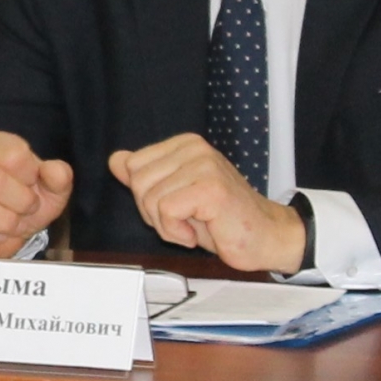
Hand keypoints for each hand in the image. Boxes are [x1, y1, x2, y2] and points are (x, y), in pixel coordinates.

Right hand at [0, 131, 72, 257]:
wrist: (5, 224)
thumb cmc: (28, 196)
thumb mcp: (52, 186)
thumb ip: (59, 176)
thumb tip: (54, 171)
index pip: (13, 155)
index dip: (30, 176)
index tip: (33, 186)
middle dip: (20, 204)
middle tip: (28, 211)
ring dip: (5, 223)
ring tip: (14, 224)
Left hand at [108, 133, 304, 273]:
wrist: (264, 236)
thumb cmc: (221, 219)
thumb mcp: (176, 194)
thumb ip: (146, 175)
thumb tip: (116, 159)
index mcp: (184, 144)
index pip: (133, 166)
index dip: (146, 197)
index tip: (176, 206)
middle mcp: (194, 147)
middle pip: (138, 182)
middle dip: (154, 213)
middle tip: (185, 219)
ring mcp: (204, 164)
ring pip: (151, 199)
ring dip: (167, 226)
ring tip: (195, 224)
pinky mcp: (210, 187)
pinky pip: (166, 212)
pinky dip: (176, 232)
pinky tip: (198, 231)